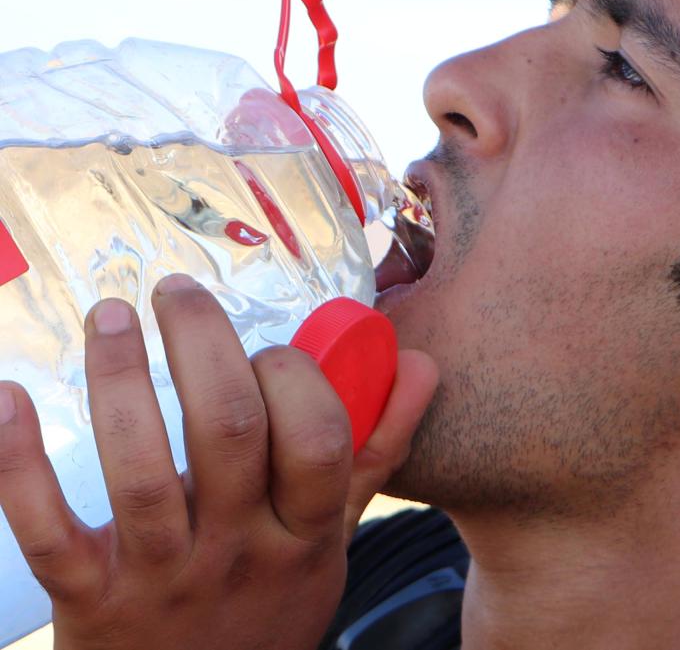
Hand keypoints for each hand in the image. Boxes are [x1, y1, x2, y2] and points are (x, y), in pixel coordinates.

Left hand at [0, 275, 437, 649]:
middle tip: (177, 290)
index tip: (269, 350)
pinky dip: (19, 463)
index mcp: (304, 533)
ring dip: (120, 378)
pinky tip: (10, 396)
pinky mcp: (86, 600)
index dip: (294, 375)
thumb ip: (374, 449)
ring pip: (139, 468)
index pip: (317, 438)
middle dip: (203, 342)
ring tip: (113, 313)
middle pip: (228, 430)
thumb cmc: (269, 608)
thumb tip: (420, 363)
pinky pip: (45, 529)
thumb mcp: (334, 541)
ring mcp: (160, 577)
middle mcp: (236, 552)